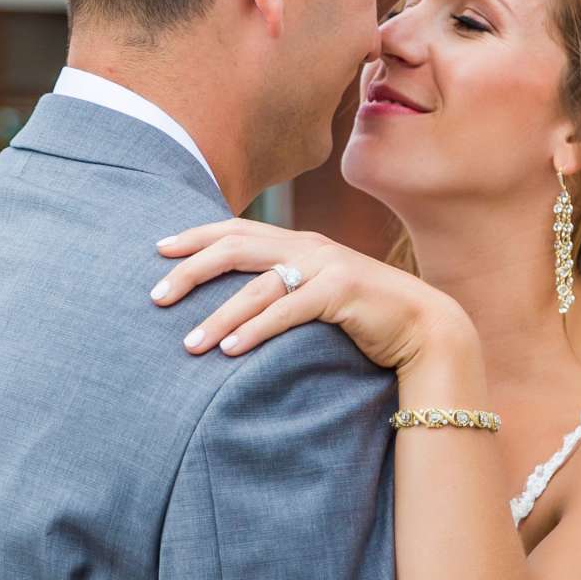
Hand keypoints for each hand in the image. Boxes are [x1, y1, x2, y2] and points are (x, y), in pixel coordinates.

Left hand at [151, 221, 466, 375]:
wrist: (424, 326)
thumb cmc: (365, 317)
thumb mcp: (317, 294)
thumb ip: (283, 289)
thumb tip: (237, 305)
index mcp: (298, 243)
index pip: (236, 229)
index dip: (195, 236)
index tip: (158, 249)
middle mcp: (308, 247)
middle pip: (235, 247)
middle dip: (191, 270)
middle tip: (156, 296)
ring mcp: (326, 267)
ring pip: (257, 286)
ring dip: (218, 316)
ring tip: (189, 344)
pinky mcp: (342, 293)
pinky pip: (288, 310)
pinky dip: (255, 330)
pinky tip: (230, 350)